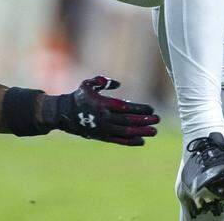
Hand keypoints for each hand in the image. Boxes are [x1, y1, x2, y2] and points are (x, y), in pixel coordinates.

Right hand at [45, 76, 159, 145]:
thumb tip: (118, 84)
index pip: (125, 107)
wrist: (65, 114)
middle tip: (158, 120)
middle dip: (144, 121)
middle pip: (128, 120)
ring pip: (126, 132)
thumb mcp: (88, 84)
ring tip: (154, 132)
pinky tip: (142, 141)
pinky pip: (119, 141)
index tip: (151, 109)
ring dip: (142, 132)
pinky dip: (131, 142)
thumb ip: (102, 81)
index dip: (139, 109)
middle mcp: (105, 118)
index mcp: (102, 104)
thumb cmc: (79, 96)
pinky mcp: (103, 137)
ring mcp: (104, 129)